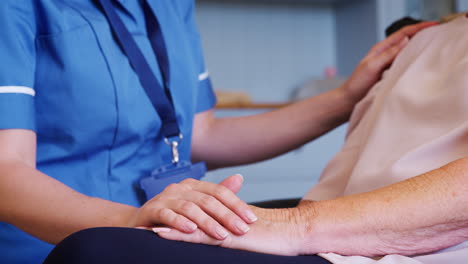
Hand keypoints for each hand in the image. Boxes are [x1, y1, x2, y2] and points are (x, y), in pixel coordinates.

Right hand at [128, 175, 257, 239]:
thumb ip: (217, 193)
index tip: (251, 220)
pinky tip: (191, 230)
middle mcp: (181, 188)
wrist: (139, 221)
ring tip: (221, 234)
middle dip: (226, 216)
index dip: (236, 204)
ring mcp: (166, 198)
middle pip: (208, 200)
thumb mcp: (196, 203)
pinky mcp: (152, 210)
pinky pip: (167, 214)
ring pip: (190, 208)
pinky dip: (179, 222)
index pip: (219, 192)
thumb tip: (240, 178)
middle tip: (241, 229)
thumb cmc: (172, 213)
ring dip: (207, 222)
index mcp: (194, 186)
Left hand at [152, 206, 310, 255]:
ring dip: (163, 225)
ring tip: (141, 229)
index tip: (157, 217)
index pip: (196, 211)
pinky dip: (177, 233)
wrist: (293, 232)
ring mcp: (221, 225)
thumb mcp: (250, 229)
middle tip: (141, 224)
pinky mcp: (226, 236)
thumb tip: (227, 230)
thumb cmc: (276, 234)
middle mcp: (219, 216)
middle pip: (186, 215)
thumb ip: (236, 226)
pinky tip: (161, 233)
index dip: (176, 213)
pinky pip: (197, 234)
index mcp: (223, 214)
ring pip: (187, 223)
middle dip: (164, 219)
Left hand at [340, 21, 437, 102]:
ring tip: (435, 49)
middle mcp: (385, 56)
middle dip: (422, 36)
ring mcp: (388, 66)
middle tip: (439, 35)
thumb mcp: (372, 66)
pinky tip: (422, 66)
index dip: (418, 27)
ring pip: (407, 54)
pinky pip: (405, 67)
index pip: (402, 33)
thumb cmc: (357, 84)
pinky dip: (414, 64)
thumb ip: (388, 54)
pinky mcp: (390, 76)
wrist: (349, 101)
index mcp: (380, 49)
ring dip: (419, 50)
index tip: (433, 25)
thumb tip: (406, 40)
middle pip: (407, 42)